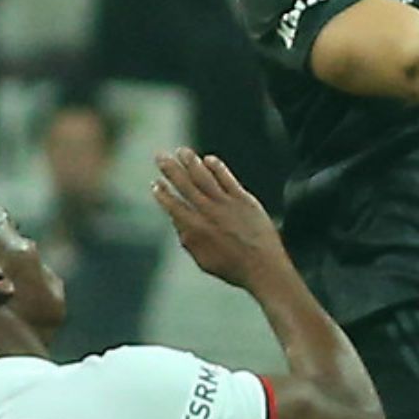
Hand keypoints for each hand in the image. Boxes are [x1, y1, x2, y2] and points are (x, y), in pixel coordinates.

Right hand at [152, 147, 287, 290]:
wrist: (264, 267)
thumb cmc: (234, 268)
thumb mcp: (203, 261)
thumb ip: (188, 241)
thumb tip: (178, 223)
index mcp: (196, 229)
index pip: (173, 206)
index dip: (162, 193)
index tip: (155, 183)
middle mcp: (208, 213)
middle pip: (185, 185)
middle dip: (171, 169)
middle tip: (160, 156)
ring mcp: (226, 204)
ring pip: (204, 177)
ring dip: (191, 162)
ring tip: (181, 151)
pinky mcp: (244, 199)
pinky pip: (227, 178)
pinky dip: (217, 167)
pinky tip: (208, 159)